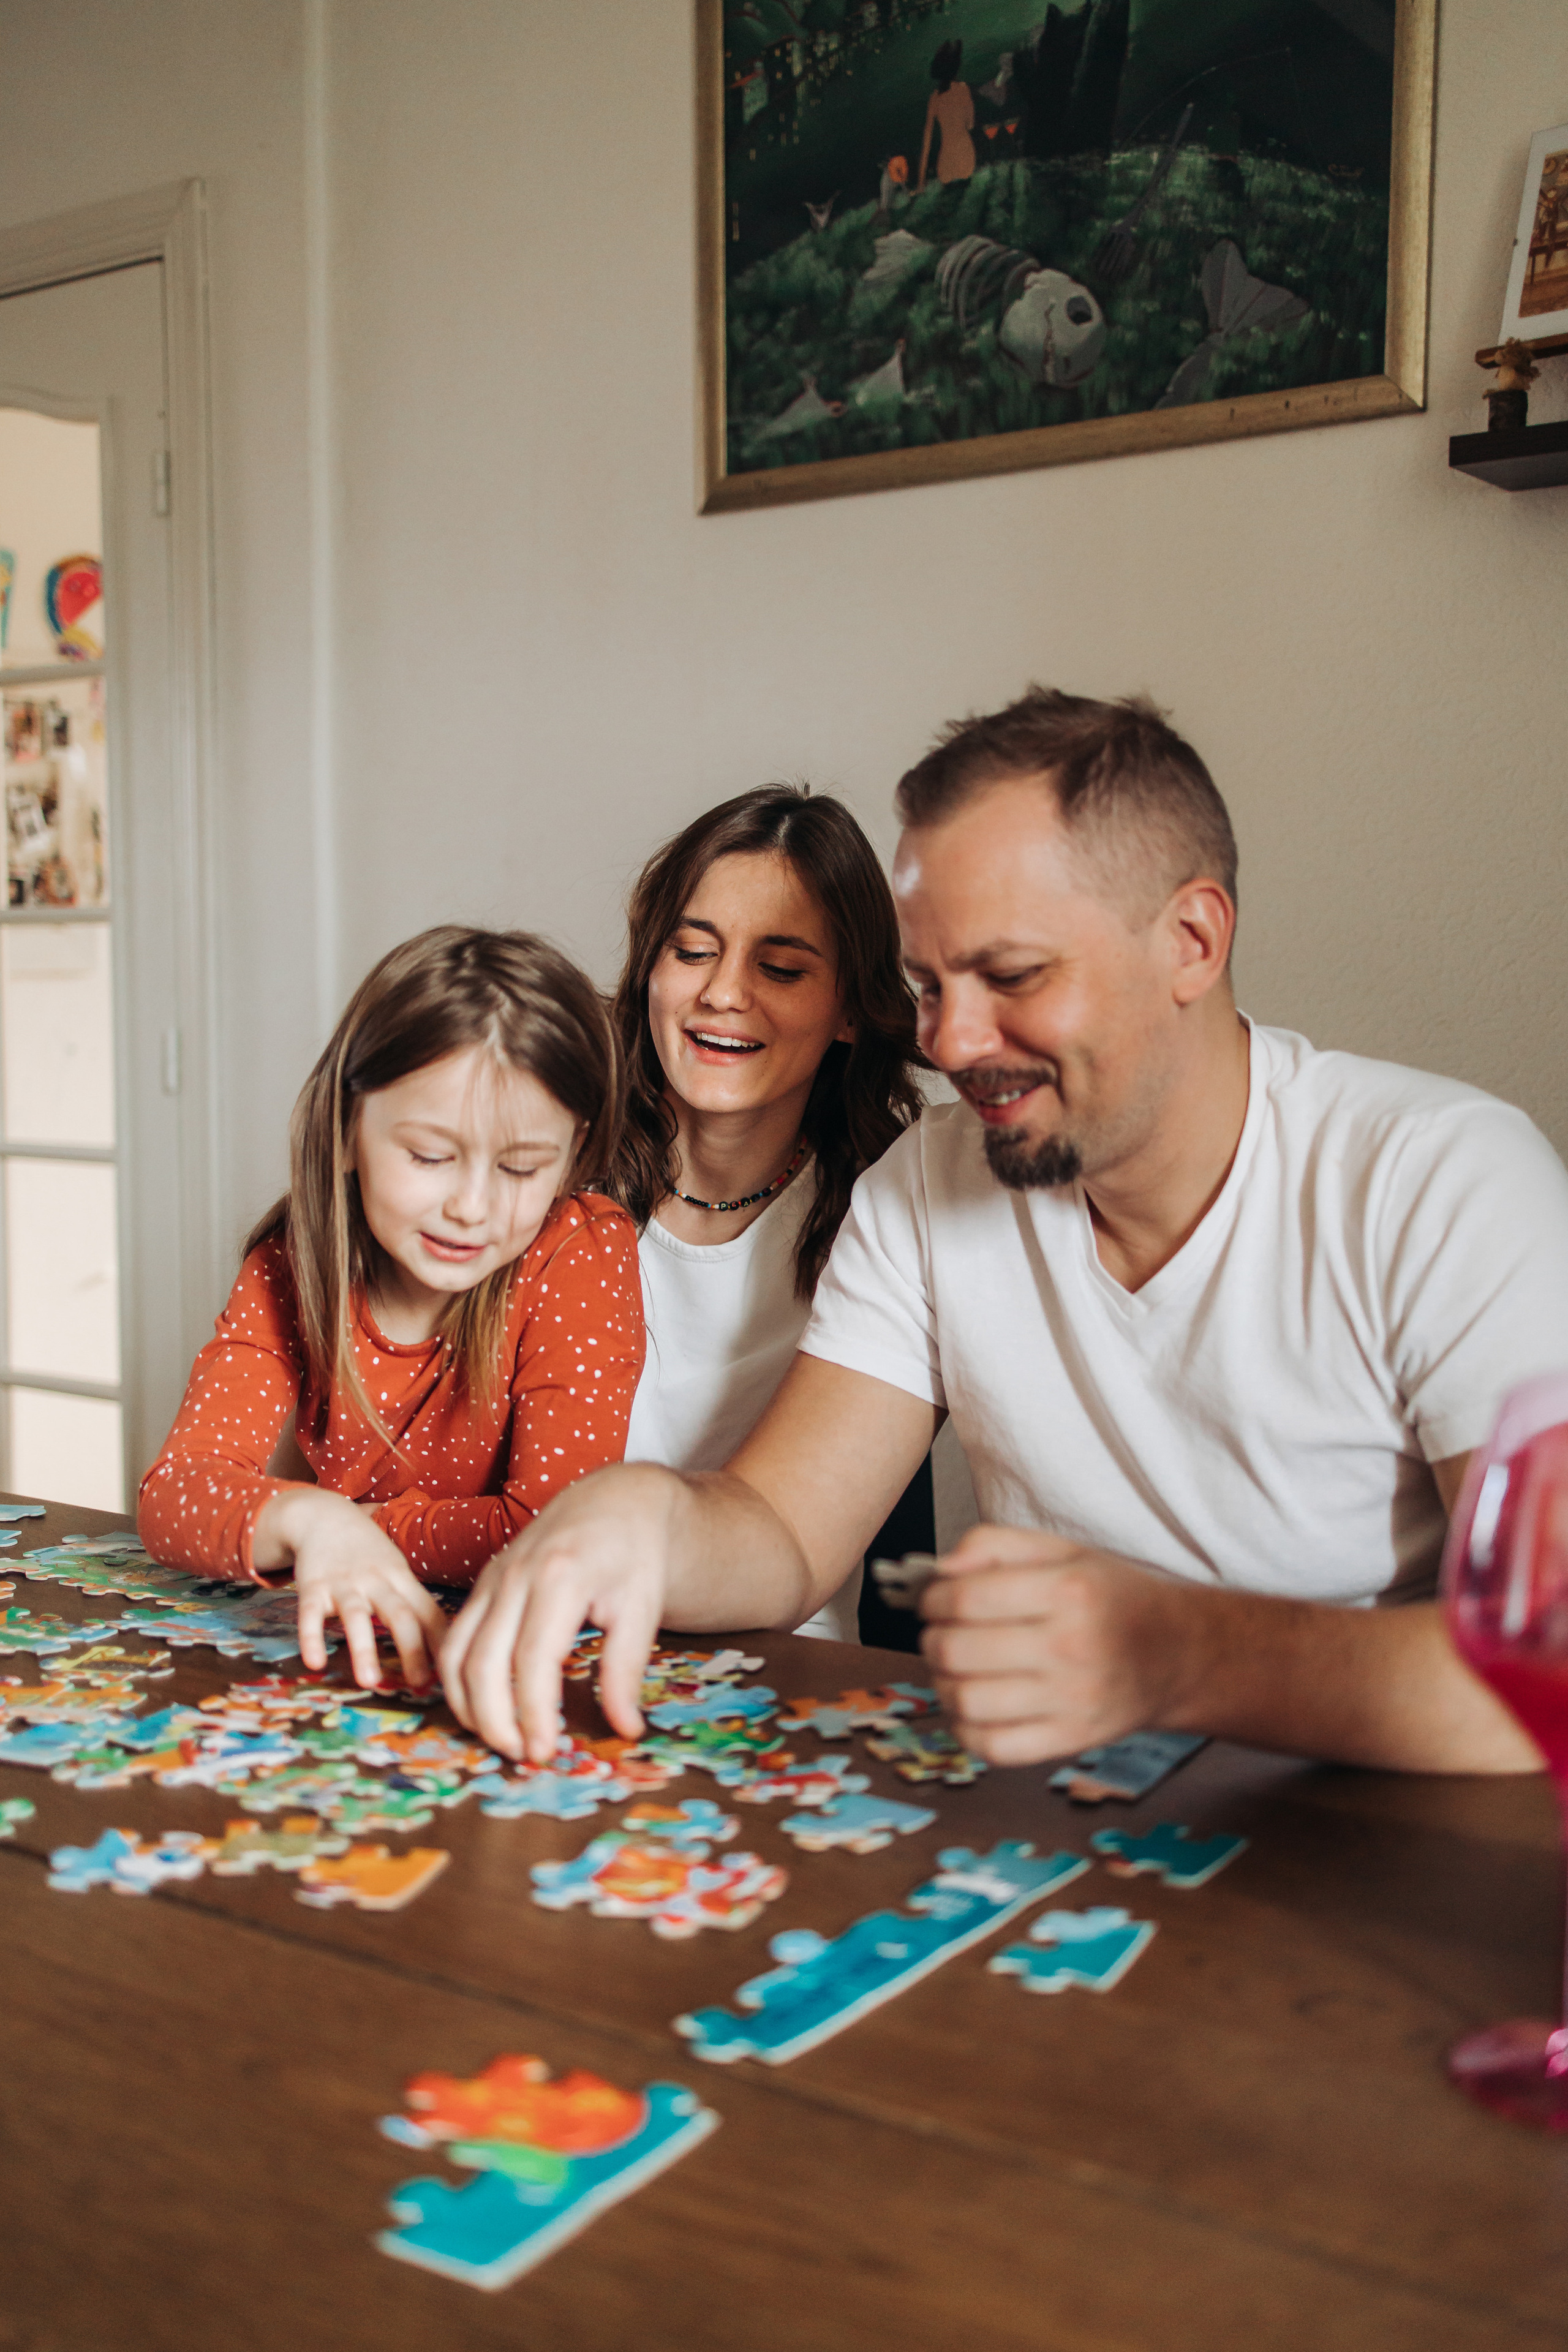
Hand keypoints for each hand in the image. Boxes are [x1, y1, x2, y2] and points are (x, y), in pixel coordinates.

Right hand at [255, 1487, 448, 1688]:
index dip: (442, 1641)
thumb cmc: (368, 1553)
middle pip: (400, 1615)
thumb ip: (415, 1604)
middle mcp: (376, 1581)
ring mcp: (344, 1583)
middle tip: (420, 1685)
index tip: (452, 1672)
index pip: (429, 1611)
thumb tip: (446, 1645)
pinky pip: (310, 1614)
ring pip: (356, 1616)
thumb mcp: (397, 1570)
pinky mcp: (313, 1586)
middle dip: (412, 1650)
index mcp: (402, 1579)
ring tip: (369, 1682)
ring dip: (363, 1649)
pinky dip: (311, 1638)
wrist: (324, 1516)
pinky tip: (315, 1663)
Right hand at [440, 1463, 682, 1763]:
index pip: (533, 1661)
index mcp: (560, 1578)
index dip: (533, 1713)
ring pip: (456, 1653)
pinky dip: (457, 1680)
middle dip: (495, 1720)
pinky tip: (480, 1708)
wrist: (613, 1501)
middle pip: (484, 1662)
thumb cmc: (633, 1555)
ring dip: (468, 1706)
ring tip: (500, 1740)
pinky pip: (453, 1639)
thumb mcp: (643, 1609)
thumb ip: (626, 1670)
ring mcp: (492, 1578)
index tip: (544, 1751)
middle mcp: (515, 1577)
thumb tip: (626, 1730)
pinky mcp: (482, 1585)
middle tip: (522, 1756)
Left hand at [919, 1525, 1194, 1764]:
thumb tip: (940, 1570)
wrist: (1177, 1655)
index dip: (931, 1600)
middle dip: (931, 1640)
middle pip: (957, 1651)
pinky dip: (965, 1729)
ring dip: (942, 1684)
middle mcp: (1070, 1647)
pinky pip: (992, 1747)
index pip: (964, 1598)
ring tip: (953, 1670)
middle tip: (939, 1634)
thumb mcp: (1064, 1550)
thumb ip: (996, 1544)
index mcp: (1068, 1591)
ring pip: (966, 1701)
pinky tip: (973, 1707)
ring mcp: (1071, 1701)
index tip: (932, 1601)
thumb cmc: (1112, 1599)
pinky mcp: (1071, 1741)